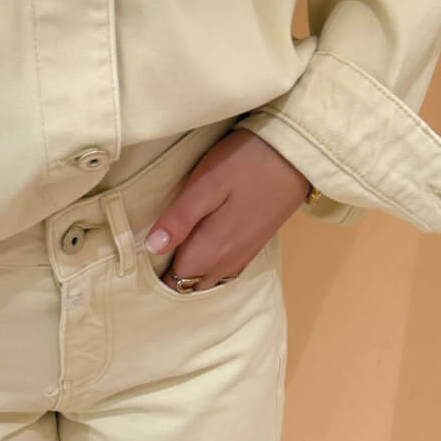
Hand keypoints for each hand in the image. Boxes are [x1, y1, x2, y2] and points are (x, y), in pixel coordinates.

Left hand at [145, 127, 310, 290]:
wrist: (298, 155)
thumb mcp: (207, 184)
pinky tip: (202, 247)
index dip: (155, 274)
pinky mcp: (252, 247)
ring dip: (190, 272)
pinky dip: (208, 267)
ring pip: (207, 280)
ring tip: (174, 249)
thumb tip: (152, 248)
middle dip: (171, 276)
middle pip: (189, 285)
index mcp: (210, 251)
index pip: (173, 281)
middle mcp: (226, 263)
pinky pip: (223, 271)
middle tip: (154, 252)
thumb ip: (180, 219)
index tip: (142, 258)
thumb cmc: (247, 162)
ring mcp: (242, 257)